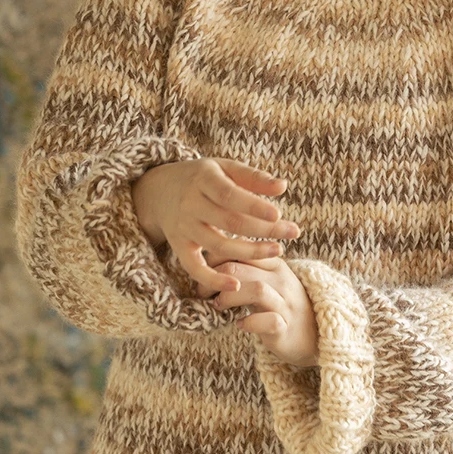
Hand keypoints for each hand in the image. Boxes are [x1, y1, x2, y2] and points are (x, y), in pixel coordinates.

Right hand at [134, 158, 299, 294]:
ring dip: (250, 252)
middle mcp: (190, 203)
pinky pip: (194, 268)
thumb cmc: (203, 178)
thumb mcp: (225, 168)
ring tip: (277, 250)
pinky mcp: (179, 246)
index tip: (278, 215)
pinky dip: (213, 280)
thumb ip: (254, 177)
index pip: (229, 194)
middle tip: (293, 233)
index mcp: (203, 179)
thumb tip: (283, 186)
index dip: (253, 206)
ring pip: (218, 246)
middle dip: (264, 230)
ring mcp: (183, 227)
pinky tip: (236, 285)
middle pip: (229, 222)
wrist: (159, 190)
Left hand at [197, 252, 319, 369]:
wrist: (314, 335)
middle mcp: (282, 280)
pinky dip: (249, 323)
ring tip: (218, 305)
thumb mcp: (266, 281)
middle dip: (214, 280)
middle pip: (241, 268)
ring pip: (256, 289)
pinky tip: (240, 325)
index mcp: (275, 264)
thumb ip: (245, 268)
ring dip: (229, 297)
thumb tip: (209, 260)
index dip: (215, 258)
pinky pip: (268, 321)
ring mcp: (286, 304)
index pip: (241, 249)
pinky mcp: (286, 328)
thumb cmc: (280, 305)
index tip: (203, 272)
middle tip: (202, 292)